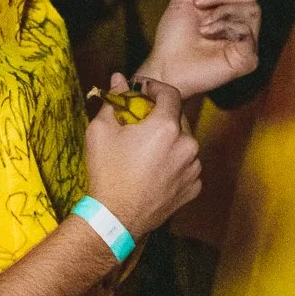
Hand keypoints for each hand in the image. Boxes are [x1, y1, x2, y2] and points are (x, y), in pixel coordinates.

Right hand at [83, 77, 199, 240]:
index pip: (170, 93)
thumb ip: (114, 100)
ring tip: (146, 151)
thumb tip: (119, 79)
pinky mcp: (194, 187)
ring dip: (169, 141)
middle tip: (140, 123)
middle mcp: (187, 145)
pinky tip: (154, 170)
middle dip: (161, 116)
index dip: (155, 88)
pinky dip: (174, 164)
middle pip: (178, 118)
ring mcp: (193, 168)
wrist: (115, 217)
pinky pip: (187, 166)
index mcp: (166, 127)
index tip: (143, 91)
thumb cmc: (107, 172)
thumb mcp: (101, 130)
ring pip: (184, 143)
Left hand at [136, 0, 259, 97]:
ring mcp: (248, 42)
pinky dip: (225, 28)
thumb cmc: (173, 35)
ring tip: (203, 27)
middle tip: (198, 3)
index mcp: (230, 11)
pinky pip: (246, 30)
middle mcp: (242, 25)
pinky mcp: (249, 58)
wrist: (165, 63)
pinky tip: (209, 37)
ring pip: (251, 9)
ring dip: (220, 12)